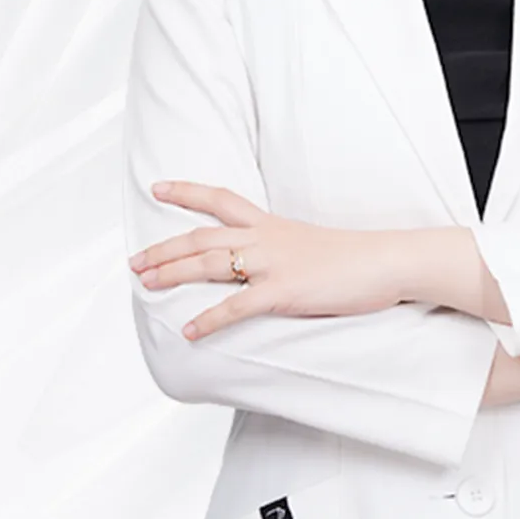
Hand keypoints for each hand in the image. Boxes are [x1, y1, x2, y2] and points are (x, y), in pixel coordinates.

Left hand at [129, 181, 401, 339]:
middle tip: (134, 261)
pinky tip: (189, 330)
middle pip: (202, 237)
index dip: (187, 192)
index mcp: (271, 224)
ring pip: (210, 264)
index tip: (158, 188)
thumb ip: (279, 249)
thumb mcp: (307, 243)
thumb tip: (257, 264)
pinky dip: (209, 319)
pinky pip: (237, 306)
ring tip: (145, 285)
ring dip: (173, 274)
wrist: (385, 261)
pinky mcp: (285, 292)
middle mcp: (266, 239)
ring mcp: (274, 264)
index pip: (221, 199)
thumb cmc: (353, 257)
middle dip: (164, 248)